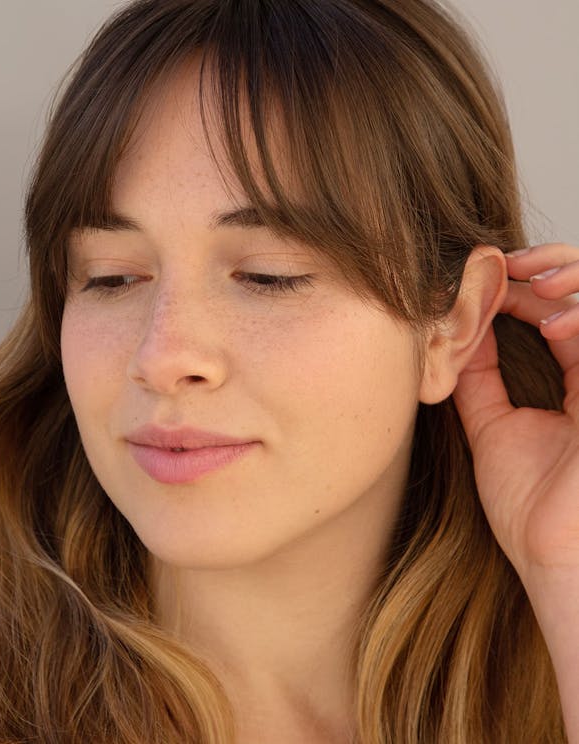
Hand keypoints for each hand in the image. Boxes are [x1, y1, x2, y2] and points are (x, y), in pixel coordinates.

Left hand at [452, 242, 578, 587]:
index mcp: (574, 382)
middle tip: (509, 261)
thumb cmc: (529, 504)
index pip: (557, 312)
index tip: (482, 275)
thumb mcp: (491, 427)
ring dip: (573, 281)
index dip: (523, 286)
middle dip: (553, 265)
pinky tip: (552, 325)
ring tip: (529, 283)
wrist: (556, 558)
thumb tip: (456, 333)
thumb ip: (478, 379)